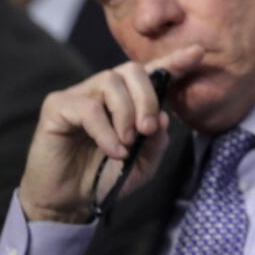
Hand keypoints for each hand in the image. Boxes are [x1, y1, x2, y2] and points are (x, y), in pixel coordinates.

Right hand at [18, 45, 204, 222]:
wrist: (71, 201)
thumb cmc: (107, 177)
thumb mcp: (144, 164)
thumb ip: (157, 141)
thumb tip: (164, 116)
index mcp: (129, 99)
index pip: (153, 72)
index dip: (175, 61)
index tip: (198, 53)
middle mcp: (104, 90)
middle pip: (132, 70)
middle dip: (147, 98)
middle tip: (148, 129)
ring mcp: (79, 94)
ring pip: (111, 81)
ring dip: (126, 113)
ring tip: (128, 143)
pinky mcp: (57, 106)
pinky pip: (88, 107)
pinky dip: (106, 131)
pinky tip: (114, 151)